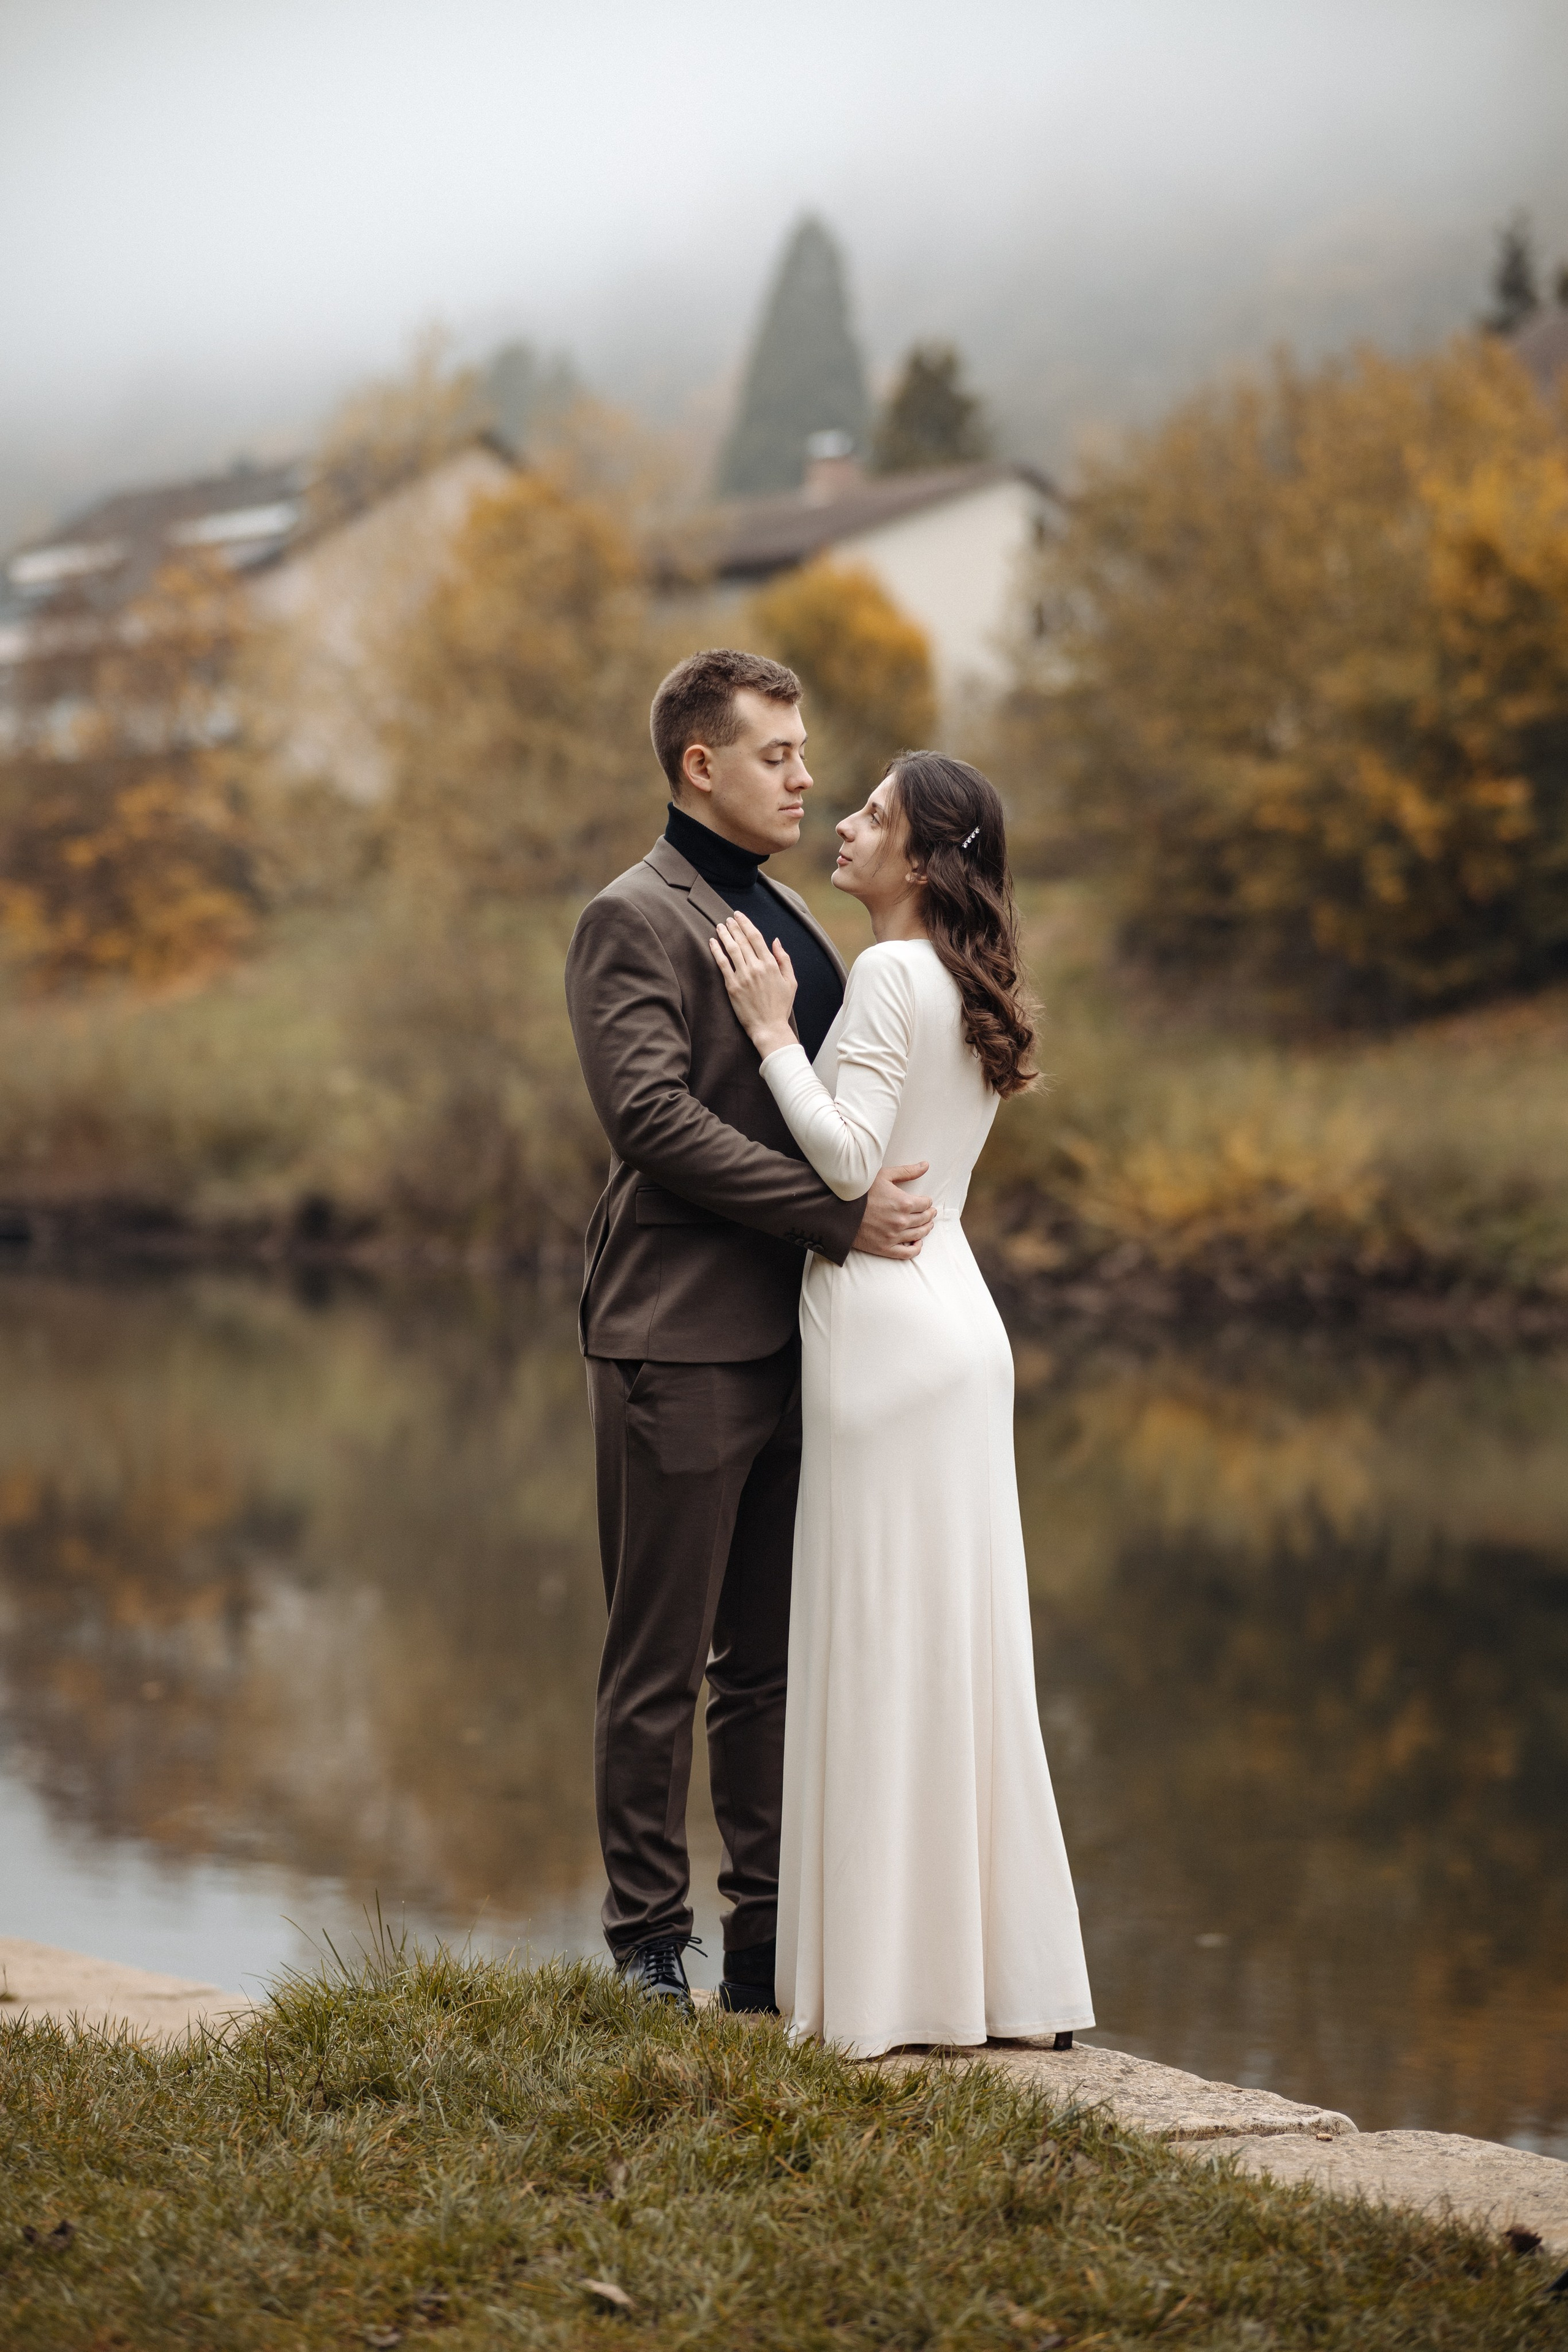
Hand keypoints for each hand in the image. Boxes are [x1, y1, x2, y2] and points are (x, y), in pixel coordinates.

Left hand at [709, 911, 797, 1056]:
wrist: (769, 1027)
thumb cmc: (781, 1006)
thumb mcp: (791, 981)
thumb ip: (784, 959)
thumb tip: (776, 941)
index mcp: (770, 964)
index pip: (756, 937)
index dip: (746, 924)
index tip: (739, 916)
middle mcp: (756, 967)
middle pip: (742, 940)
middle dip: (734, 926)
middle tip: (727, 918)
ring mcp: (743, 976)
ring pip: (731, 949)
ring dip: (724, 935)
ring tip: (719, 926)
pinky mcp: (732, 986)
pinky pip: (722, 964)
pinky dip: (716, 951)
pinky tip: (712, 942)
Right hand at [852, 1162, 935, 1258]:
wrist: (838, 1210)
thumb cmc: (860, 1191)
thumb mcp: (884, 1175)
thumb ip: (907, 1171)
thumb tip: (926, 1165)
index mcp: (904, 1202)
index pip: (925, 1204)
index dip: (927, 1201)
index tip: (926, 1201)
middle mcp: (902, 1221)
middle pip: (924, 1219)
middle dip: (929, 1214)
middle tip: (930, 1212)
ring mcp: (894, 1236)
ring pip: (919, 1235)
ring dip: (926, 1229)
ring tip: (927, 1225)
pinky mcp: (885, 1248)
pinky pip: (908, 1253)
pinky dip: (916, 1248)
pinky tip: (917, 1242)